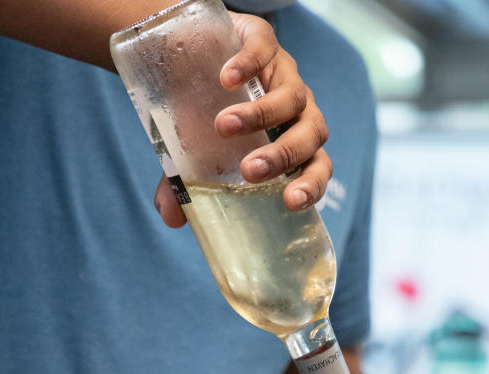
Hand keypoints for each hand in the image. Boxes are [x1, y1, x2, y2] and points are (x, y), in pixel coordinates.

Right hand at [154, 13, 330, 227]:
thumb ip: (185, 184)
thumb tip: (171, 219)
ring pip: (293, 97)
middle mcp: (296, 108)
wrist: (187, 53)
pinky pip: (266, 49)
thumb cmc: (202, 112)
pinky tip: (226, 78)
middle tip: (250, 170)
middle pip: (310, 134)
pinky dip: (250, 63)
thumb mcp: (193, 150)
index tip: (290, 201)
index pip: (317, 166)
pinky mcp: (263, 39)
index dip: (312, 185)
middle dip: (283, 155)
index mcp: (291, 139)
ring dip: (262, 115)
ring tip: (223, 125)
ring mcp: (282, 72)